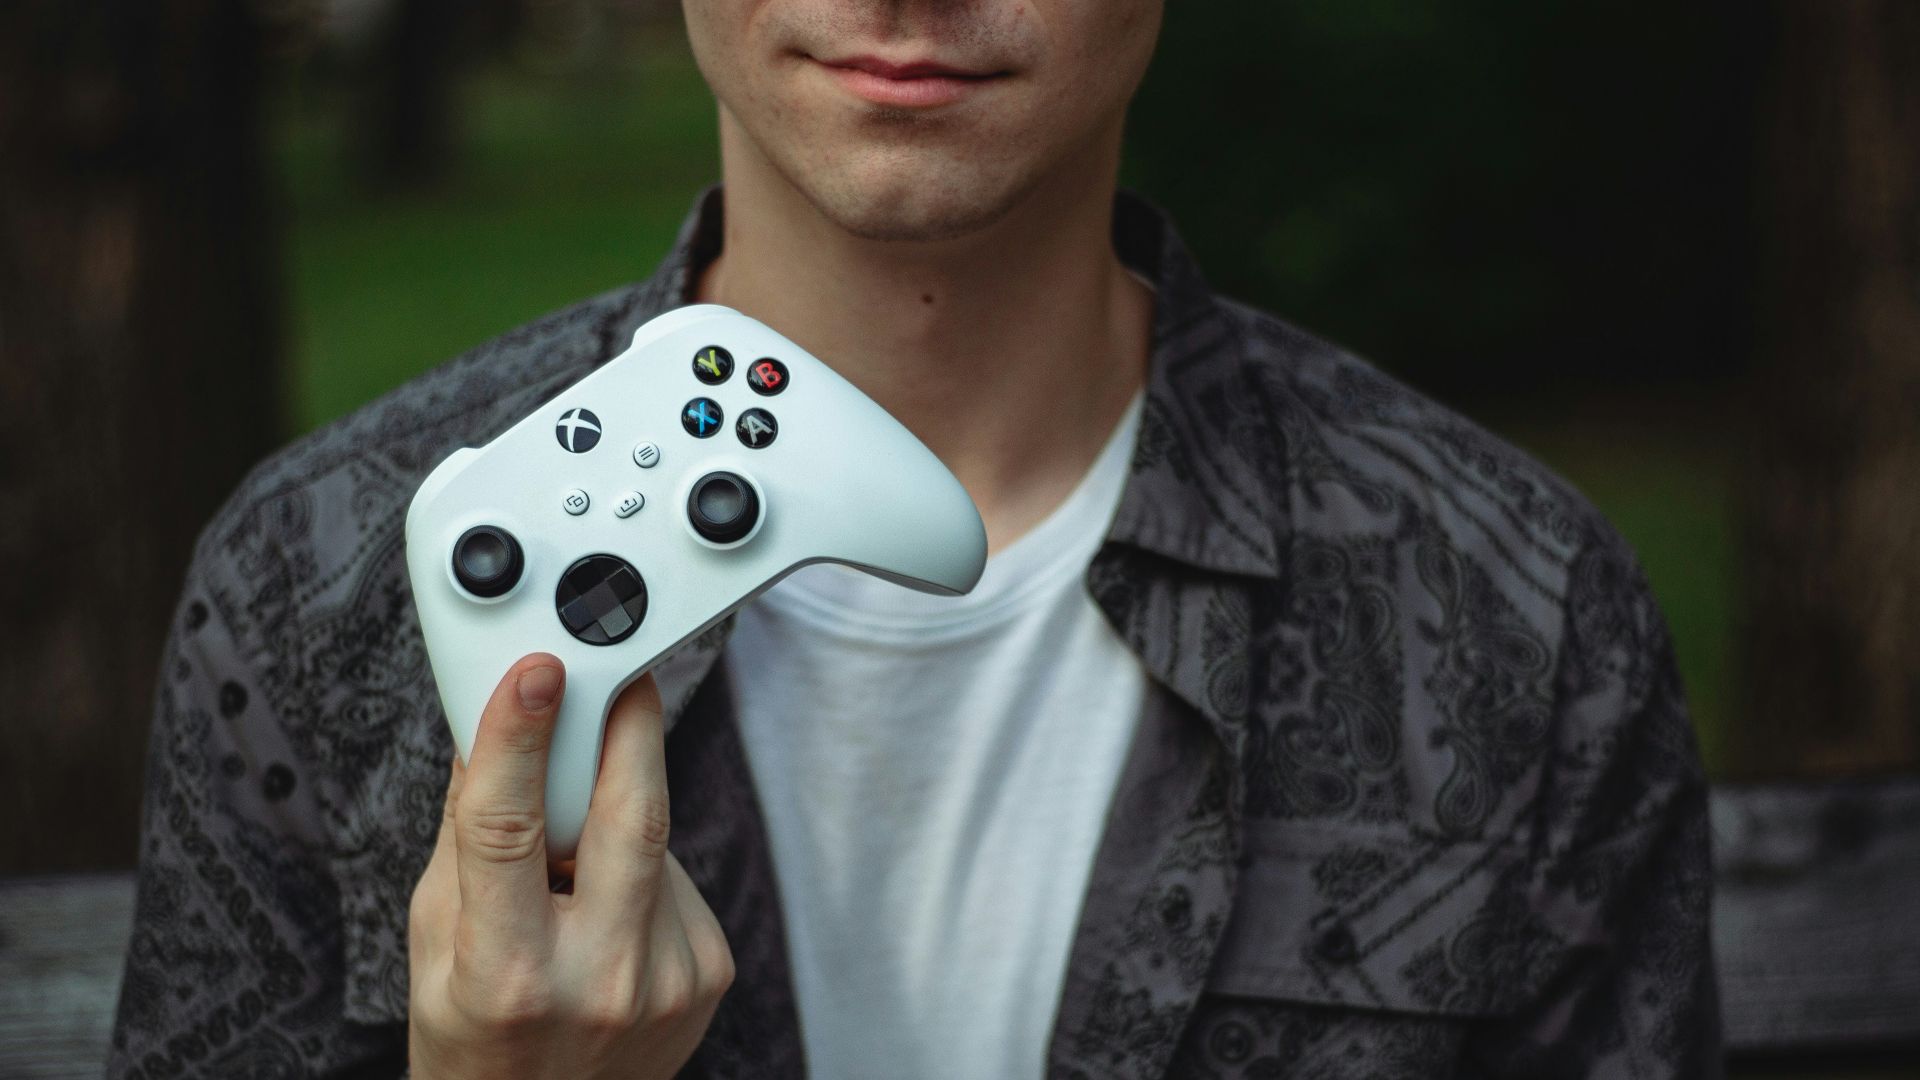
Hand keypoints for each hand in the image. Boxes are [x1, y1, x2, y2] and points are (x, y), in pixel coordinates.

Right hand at [407, 654, 733, 1078]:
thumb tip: (492, 729)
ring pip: (652, 838)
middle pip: (630, 813)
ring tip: (571, 856)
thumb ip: (466, 835)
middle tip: (614, 671)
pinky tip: (607, 900)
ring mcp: (668, 981)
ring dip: (612, 814)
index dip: (522, 739)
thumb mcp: (434, 941)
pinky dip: (639, 863)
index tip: (537, 670)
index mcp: (508, 975)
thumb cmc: (473, 1035)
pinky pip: (675, 875)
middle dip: (624, 725)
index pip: (510, 831)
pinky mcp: (710, 971)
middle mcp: (600, 979)